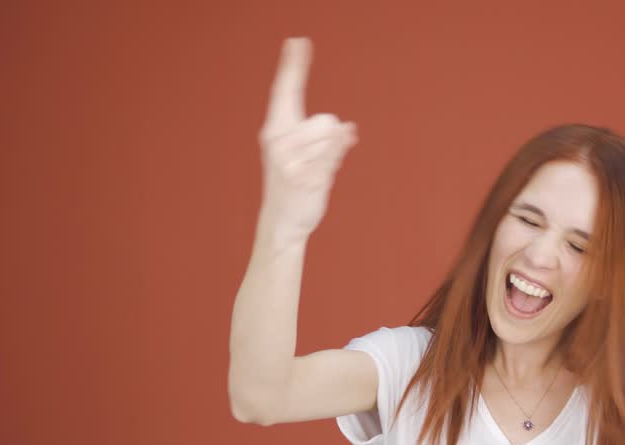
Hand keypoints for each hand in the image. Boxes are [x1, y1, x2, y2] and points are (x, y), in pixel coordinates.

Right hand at [258, 38, 358, 235]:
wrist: (281, 222)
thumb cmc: (294, 185)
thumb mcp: (301, 155)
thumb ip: (325, 137)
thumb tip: (349, 131)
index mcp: (275, 131)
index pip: (285, 91)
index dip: (293, 66)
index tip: (298, 42)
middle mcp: (278, 142)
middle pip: (325, 120)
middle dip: (331, 137)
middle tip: (315, 160)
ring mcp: (290, 161)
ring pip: (332, 138)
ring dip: (334, 154)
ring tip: (316, 172)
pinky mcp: (304, 177)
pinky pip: (332, 155)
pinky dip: (339, 152)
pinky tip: (337, 156)